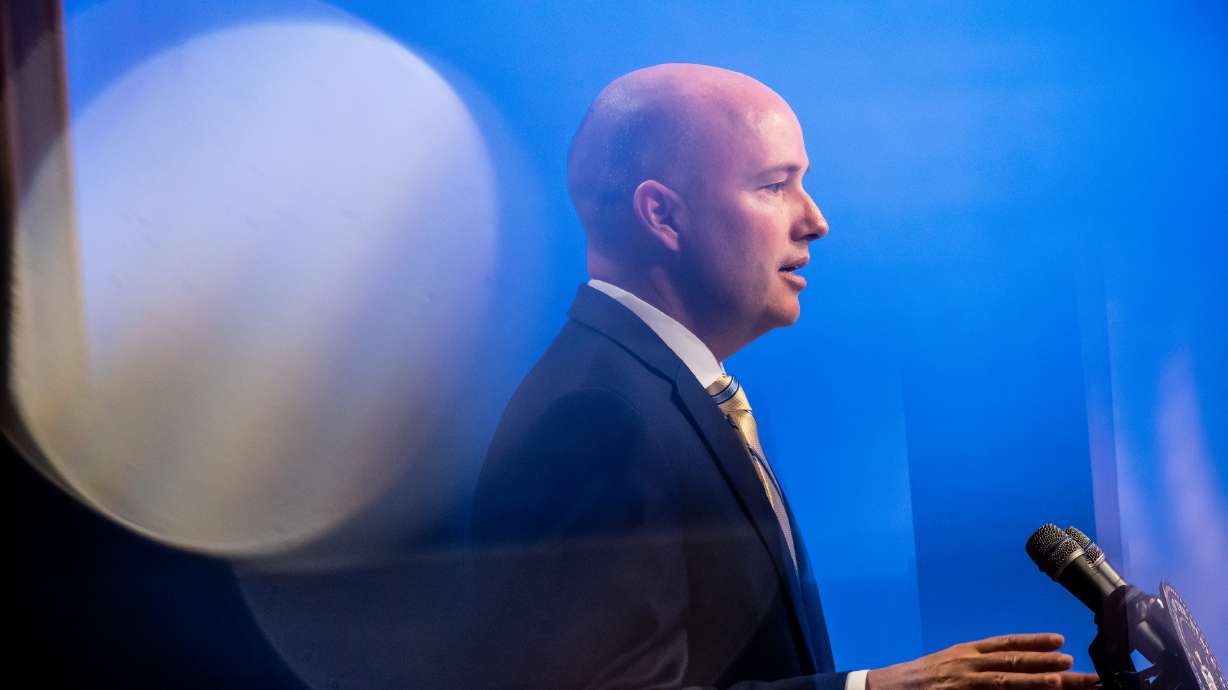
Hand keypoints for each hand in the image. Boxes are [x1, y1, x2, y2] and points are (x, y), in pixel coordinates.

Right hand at [866, 633, 1098, 689]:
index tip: (1059, 641)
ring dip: (1036, 679)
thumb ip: (976, 667)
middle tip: (1076, 664)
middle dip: (1047, 662)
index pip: (1006, 644)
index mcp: (966, 652)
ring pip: (1007, 679)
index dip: (1034, 642)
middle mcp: (967, 663)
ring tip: (1063, 678)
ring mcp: (964, 681)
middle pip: (1014, 661)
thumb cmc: (919, 680)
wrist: (887, 687)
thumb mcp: (948, 666)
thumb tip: (1007, 669)